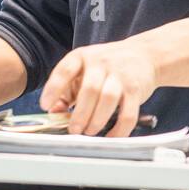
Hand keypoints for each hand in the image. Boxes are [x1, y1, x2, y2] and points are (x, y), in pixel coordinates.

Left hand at [40, 40, 157, 135]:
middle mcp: (101, 63)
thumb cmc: (107, 65)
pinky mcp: (136, 89)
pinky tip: (111, 135)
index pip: (65, 70)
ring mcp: (120, 75)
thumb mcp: (83, 70)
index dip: (54, 88)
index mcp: (82, 57)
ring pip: (108, 99)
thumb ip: (66, 90)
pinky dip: (119, 129)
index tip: (45, 105)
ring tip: (89, 131)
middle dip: (80, 114)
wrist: (143, 54)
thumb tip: (53, 112)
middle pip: (89, 89)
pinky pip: (129, 113)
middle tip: (74, 129)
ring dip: (97, 120)